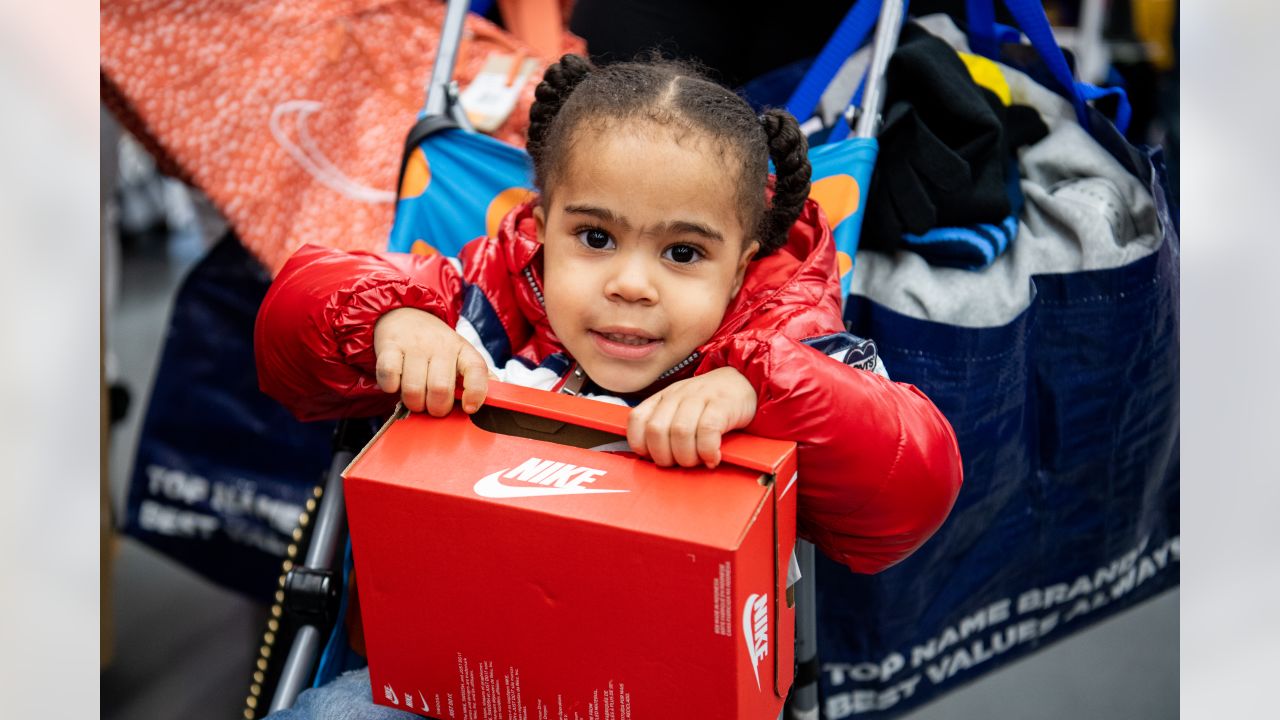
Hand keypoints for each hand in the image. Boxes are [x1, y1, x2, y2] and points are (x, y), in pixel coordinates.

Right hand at [373, 307, 488, 415]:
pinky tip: (395, 384)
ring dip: (413, 402)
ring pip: (413, 388)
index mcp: (463, 350)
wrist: (404, 315)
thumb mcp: (461, 355)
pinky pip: (388, 376)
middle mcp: (441, 345)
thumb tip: (501, 398)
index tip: (470, 408)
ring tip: (415, 397)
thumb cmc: (436, 346)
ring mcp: (414, 345)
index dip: (476, 392)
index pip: (477, 369)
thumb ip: (479, 377)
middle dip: (436, 408)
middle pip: (441, 389)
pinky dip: (390, 387)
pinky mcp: (390, 346)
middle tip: (433, 406)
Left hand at [626, 367, 757, 467]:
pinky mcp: (721, 404)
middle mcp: (676, 395)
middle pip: (657, 430)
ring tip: (698, 461)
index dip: (642, 445)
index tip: (656, 457)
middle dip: (665, 456)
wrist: (744, 382)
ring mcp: (699, 397)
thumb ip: (664, 427)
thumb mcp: (680, 410)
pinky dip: (707, 451)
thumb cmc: (709, 404)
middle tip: (680, 462)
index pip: (637, 420)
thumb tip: (651, 458)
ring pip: (680, 432)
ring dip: (687, 456)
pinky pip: (707, 431)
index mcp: (662, 398)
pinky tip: (713, 457)